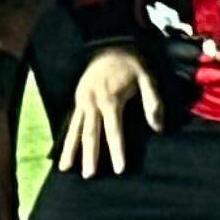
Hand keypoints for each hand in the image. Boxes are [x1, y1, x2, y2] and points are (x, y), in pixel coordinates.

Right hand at [55, 48, 163, 177]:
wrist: (109, 42)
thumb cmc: (130, 62)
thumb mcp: (146, 77)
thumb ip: (152, 102)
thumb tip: (158, 128)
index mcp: (110, 99)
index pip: (113, 131)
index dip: (117, 151)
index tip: (118, 170)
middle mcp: (92, 102)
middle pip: (90, 134)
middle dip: (89, 156)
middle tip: (88, 176)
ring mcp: (82, 100)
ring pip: (75, 129)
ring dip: (70, 149)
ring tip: (64, 168)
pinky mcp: (77, 99)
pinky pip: (71, 121)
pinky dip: (66, 136)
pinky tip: (61, 150)